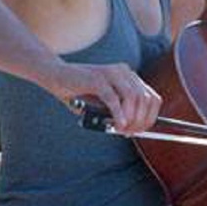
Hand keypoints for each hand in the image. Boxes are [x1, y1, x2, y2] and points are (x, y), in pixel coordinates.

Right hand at [45, 60, 161, 135]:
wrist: (55, 75)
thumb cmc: (78, 93)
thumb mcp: (102, 105)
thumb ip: (117, 113)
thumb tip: (129, 129)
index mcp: (128, 76)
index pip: (151, 98)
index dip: (150, 117)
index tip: (141, 131)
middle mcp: (123, 72)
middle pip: (144, 99)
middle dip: (141, 120)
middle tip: (130, 133)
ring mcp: (111, 73)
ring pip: (133, 98)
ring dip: (131, 118)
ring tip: (122, 130)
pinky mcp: (97, 78)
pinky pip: (114, 99)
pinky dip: (118, 114)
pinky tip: (118, 125)